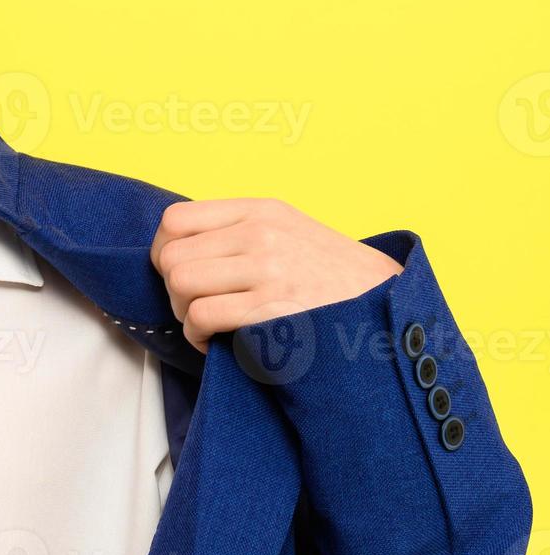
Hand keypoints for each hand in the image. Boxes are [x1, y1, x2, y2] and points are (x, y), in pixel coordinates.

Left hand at [150, 197, 405, 354]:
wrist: (391, 311)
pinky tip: (213, 342)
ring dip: (183, 315)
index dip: (163, 251)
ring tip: (206, 326)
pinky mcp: (273, 308)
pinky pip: (202, 317)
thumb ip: (241, 231)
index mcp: (261, 211)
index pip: (176, 220)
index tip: (175, 274)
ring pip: (180, 285)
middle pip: (172, 257)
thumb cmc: (334, 279)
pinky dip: (196, 336)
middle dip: (171, 290)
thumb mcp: (291, 233)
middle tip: (194, 307)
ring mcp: (269, 269)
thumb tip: (180, 246)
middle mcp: (262, 233)